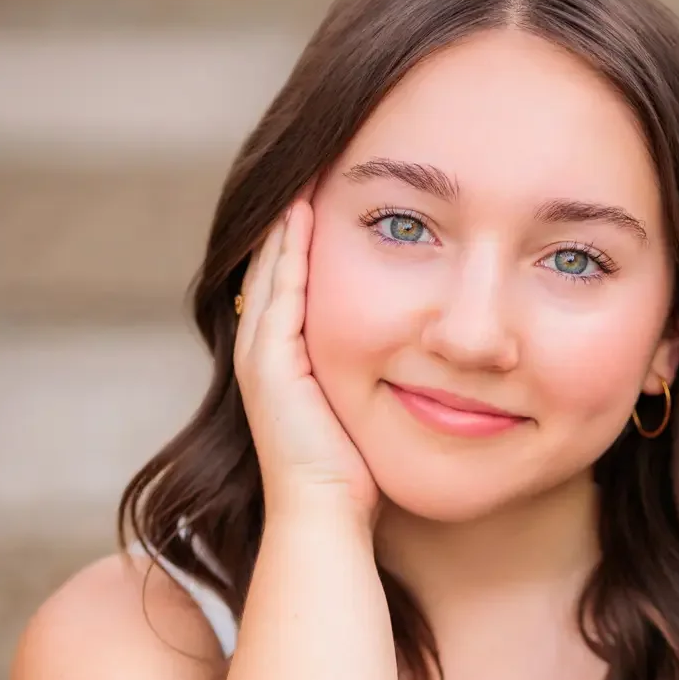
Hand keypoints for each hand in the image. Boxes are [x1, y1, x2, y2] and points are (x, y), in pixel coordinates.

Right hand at [233, 195, 380, 525]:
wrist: (326, 517)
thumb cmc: (354, 479)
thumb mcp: (364, 411)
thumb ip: (374, 377)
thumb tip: (418, 358)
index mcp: (282, 361)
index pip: (288, 281)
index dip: (303, 237)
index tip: (330, 193)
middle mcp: (261, 353)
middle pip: (270, 263)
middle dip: (290, 215)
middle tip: (313, 162)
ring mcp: (259, 356)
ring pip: (268, 267)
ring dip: (286, 218)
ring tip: (306, 169)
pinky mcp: (269, 362)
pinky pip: (279, 290)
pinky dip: (289, 249)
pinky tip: (307, 211)